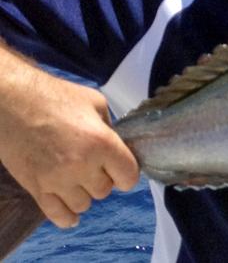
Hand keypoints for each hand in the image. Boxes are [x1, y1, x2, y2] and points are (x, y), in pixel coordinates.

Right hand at [0, 73, 139, 228]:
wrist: (11, 103)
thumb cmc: (53, 97)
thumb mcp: (95, 103)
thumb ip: (110, 127)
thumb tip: (117, 144)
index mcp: (102, 143)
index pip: (129, 176)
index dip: (127, 173)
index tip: (121, 167)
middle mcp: (82, 166)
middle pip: (105, 191)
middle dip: (103, 179)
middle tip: (93, 165)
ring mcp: (57, 180)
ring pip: (83, 204)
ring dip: (84, 193)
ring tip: (77, 178)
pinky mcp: (36, 188)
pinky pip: (57, 215)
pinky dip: (67, 218)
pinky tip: (72, 215)